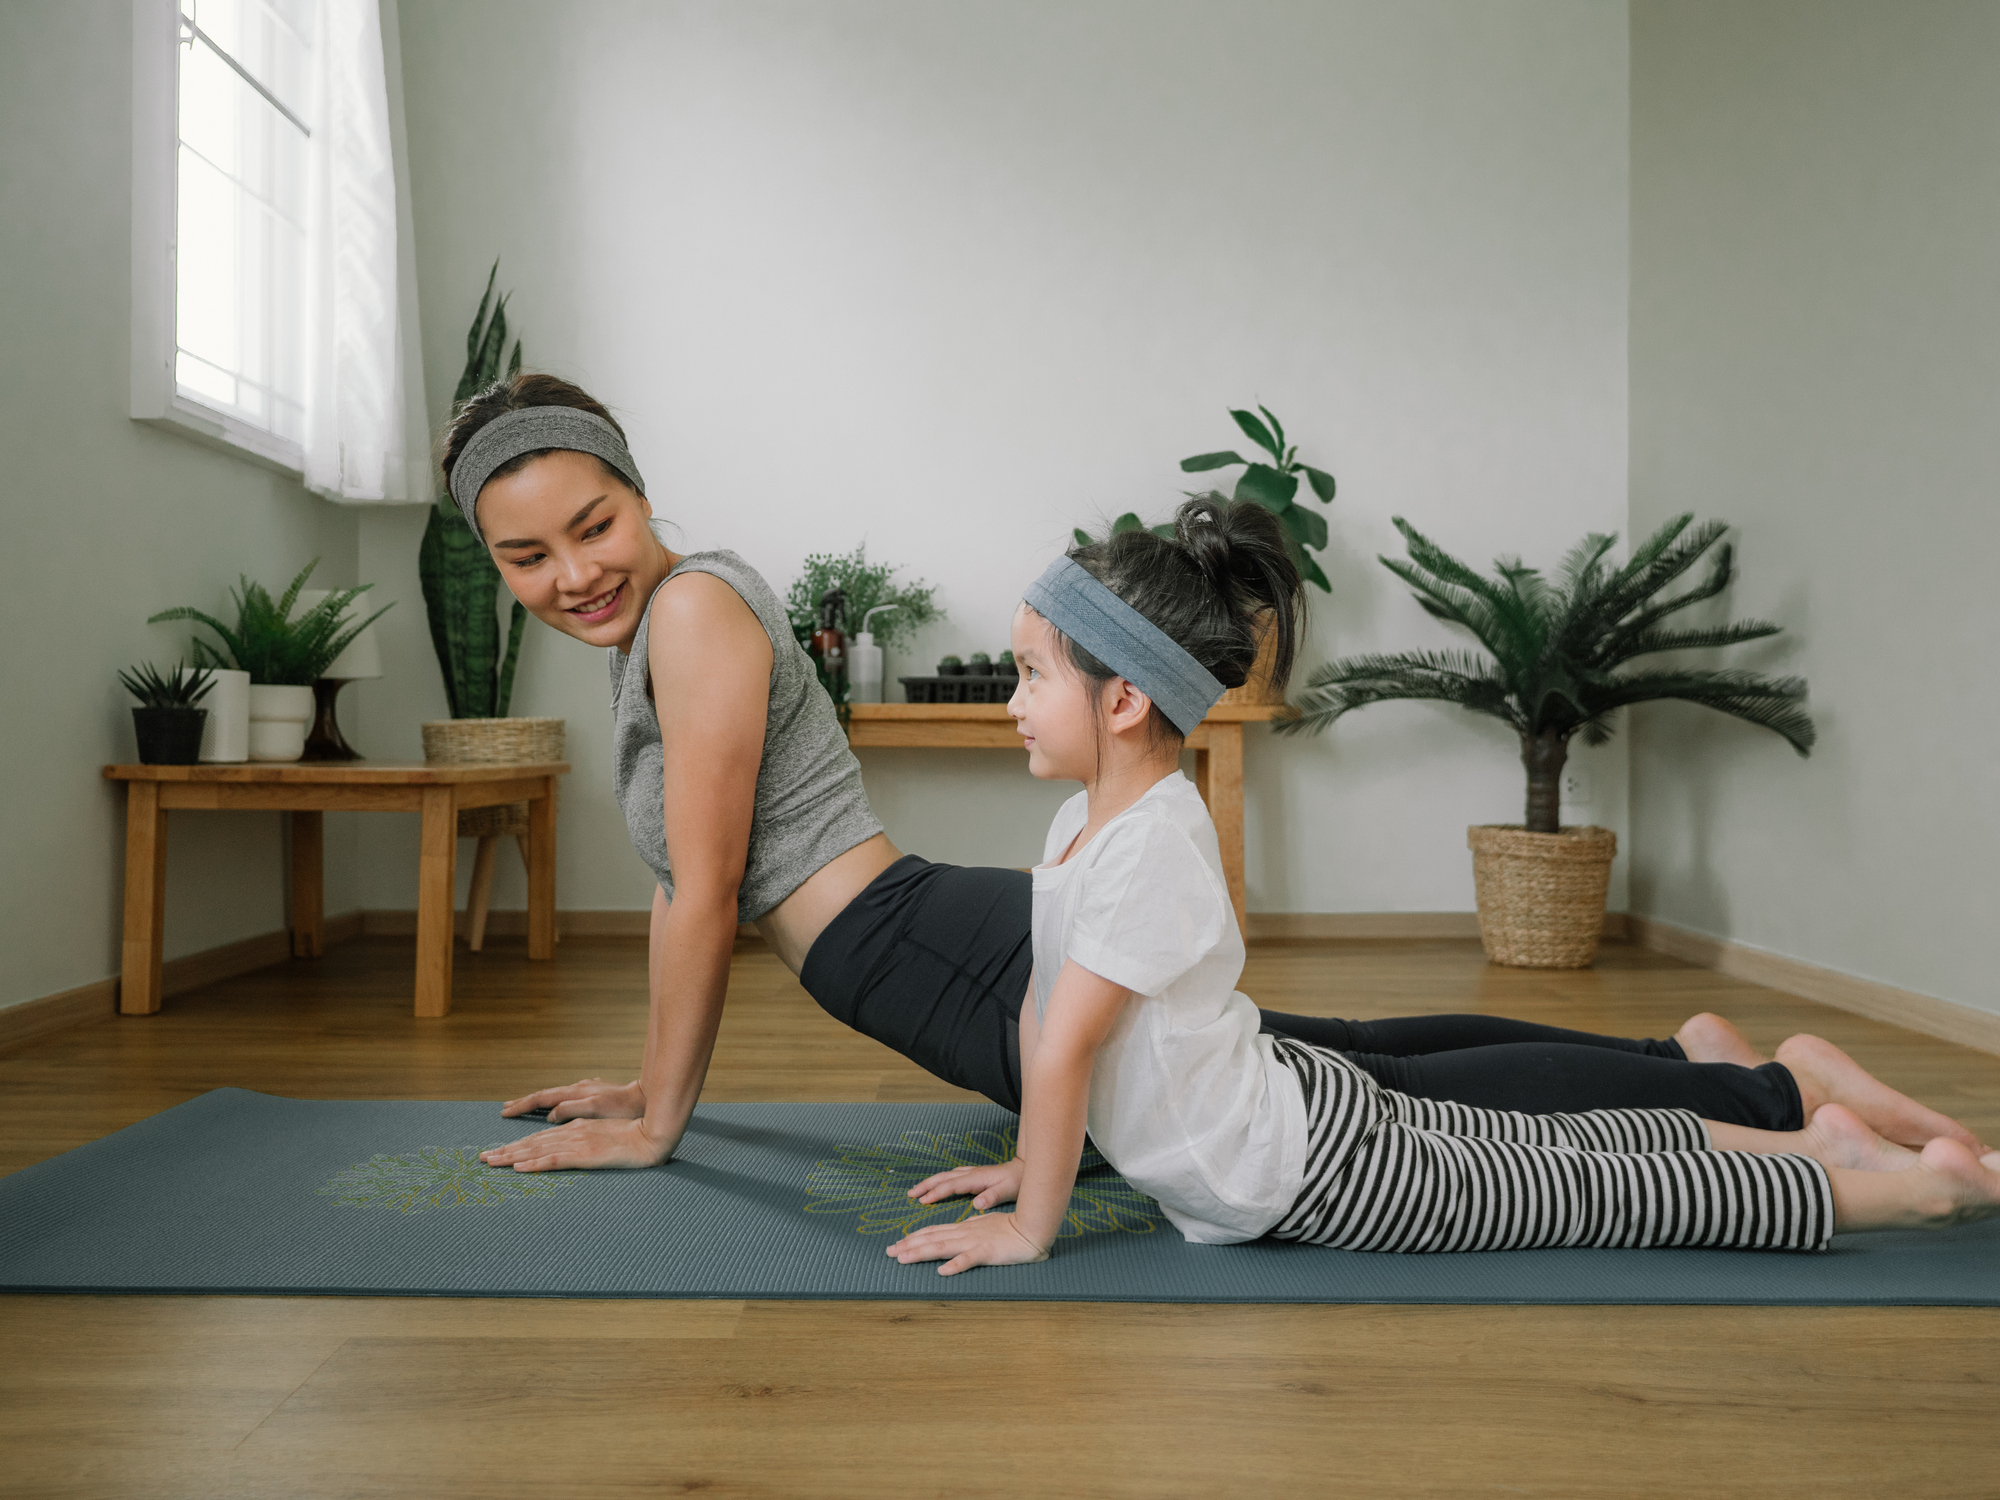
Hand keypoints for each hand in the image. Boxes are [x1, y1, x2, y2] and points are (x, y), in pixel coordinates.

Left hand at [479, 1116, 674, 1171]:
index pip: (540, 1138)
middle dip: (505, 1150)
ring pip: (537, 1149)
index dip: (517, 1145)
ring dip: (511, 1156)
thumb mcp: (604, 1135)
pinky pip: (554, 1160)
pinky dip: (535, 1163)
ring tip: (491, 1162)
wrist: (651, 1137)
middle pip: (532, 1142)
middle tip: (482, 1158)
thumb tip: (568, 1146)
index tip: (498, 1151)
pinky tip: (519, 1168)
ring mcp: (577, 1143)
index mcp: (576, 1128)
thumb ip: (585, 1138)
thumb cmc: (632, 1137)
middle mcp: (572, 1132)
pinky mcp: (585, 1154)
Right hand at [500, 1078, 643, 1122]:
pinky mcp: (592, 1098)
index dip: (522, 1106)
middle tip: (504, 1110)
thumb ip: (572, 1108)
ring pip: (553, 1097)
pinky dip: (551, 1105)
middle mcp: (576, 1090)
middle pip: (543, 1096)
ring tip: (520, 1108)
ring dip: (535, 1104)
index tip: (505, 1111)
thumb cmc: (624, 1107)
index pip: (541, 1098)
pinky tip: (550, 1109)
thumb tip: (550, 1115)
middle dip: (522, 1104)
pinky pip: (565, 1100)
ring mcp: (584, 1093)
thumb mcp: (597, 1108)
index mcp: (574, 1093)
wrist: (646, 1100)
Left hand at [888, 1212, 1049, 1275]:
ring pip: (942, 1247)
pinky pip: (969, 1259)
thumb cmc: (1011, 1228)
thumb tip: (957, 1231)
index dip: (914, 1237)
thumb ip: (971, 1229)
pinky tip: (942, 1271)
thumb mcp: (986, 1225)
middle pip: (931, 1238)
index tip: (897, 1244)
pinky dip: (955, 1265)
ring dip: (921, 1253)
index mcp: (964, 1228)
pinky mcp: (987, 1252)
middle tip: (888, 1252)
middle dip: (908, 1245)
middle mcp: (964, 1233)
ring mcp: (974, 1242)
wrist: (1032, 1228)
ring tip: (903, 1259)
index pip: (933, 1232)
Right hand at [907, 1158, 1024, 1210]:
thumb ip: (991, 1197)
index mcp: (975, 1178)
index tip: (922, 1200)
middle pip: (943, 1178)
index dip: (936, 1193)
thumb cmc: (1016, 1182)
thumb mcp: (1007, 1190)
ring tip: (916, 1191)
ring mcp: (970, 1173)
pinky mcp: (972, 1175)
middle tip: (910, 1194)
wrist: (1023, 1169)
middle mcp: (969, 1173)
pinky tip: (934, 1186)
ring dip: (930, 1183)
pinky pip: (950, 1177)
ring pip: (945, 1176)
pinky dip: (939, 1181)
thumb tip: (976, 1204)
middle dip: (926, 1185)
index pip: (951, 1186)